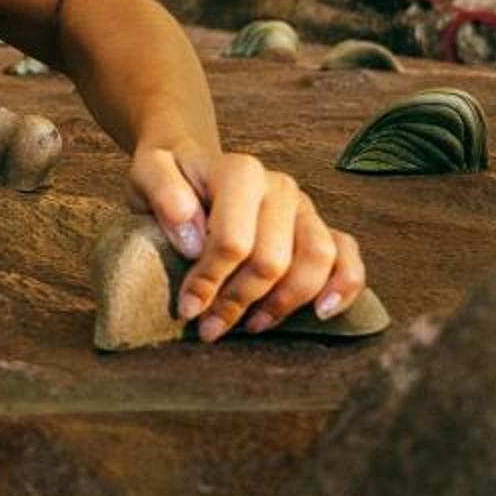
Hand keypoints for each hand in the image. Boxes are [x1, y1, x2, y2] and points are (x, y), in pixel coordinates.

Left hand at [126, 145, 367, 339]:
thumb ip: (162, 192)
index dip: (210, 281)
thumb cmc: (171, 178)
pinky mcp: (318, 227)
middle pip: (273, 259)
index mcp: (240, 172)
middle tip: (210, 326)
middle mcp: (279, 187)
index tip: (188, 308)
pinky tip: (321, 313)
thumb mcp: (148, 173)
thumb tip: (193, 240)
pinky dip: (343, 286)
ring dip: (282, 304)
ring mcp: (304, 208)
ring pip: (316, 260)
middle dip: (239, 301)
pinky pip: (348, 255)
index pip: (233, 240)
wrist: (194, 169)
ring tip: (250, 325)